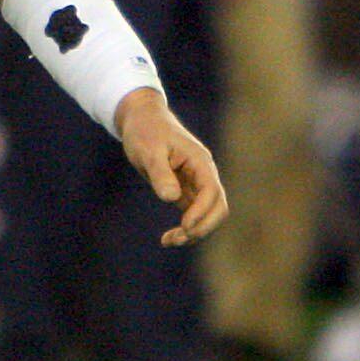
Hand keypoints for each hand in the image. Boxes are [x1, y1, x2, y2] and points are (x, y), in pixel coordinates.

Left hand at [115, 85, 228, 245]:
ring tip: (168, 241)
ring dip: (194, 231)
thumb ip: (160, 173)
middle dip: (202, 226)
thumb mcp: (148, 150)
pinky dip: (186, 228)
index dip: (201, 212)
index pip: (211, 191)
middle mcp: (203, 173)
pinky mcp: (185, 190)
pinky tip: (168, 238)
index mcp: (200, 161)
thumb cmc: (145, 131)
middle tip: (177, 238)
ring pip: (207, 214)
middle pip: (218, 206)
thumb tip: (172, 198)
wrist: (141, 119)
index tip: (184, 226)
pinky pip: (194, 213)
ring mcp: (196, 182)